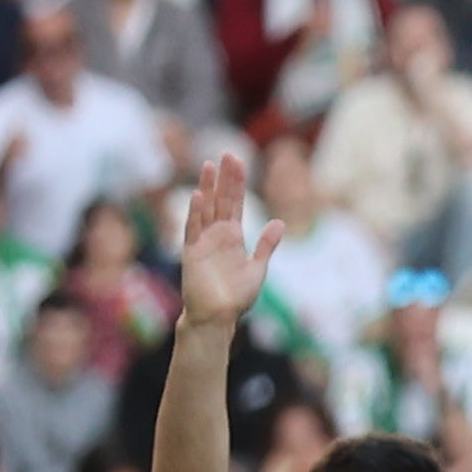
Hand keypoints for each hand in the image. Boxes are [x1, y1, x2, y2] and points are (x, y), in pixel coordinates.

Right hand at [175, 155, 280, 328]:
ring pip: (206, 208)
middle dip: (225, 178)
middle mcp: (217, 235)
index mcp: (233, 237)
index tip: (238, 161)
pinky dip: (195, 212)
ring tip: (210, 165)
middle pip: (221, 200)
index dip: (237, 183)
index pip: (235, 204)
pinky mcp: (192, 252)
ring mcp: (203, 241)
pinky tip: (198, 195)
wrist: (218, 317)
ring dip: (208, 187)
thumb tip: (279, 222)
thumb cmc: (236, 297)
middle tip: (227, 154)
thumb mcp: (258, 268)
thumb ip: (266, 245)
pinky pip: (193, 228)